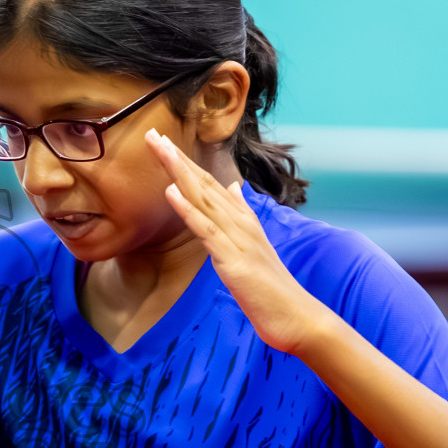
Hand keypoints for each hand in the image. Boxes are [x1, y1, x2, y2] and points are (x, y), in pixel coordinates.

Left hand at [149, 128, 335, 355]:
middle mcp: (240, 221)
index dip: (184, 163)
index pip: (208, 184)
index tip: (161, 142)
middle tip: (151, 133)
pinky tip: (170, 191)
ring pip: (203, 198)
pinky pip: (207, 230)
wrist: (296, 315)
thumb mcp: (252, 245)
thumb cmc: (270, 286)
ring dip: (178, 172)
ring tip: (157, 147)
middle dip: (176, 157)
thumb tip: (234, 187)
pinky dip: (188, 209)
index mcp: (242, 219)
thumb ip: (241, 215)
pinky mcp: (233, 259)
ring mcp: (237, 238)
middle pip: (203, 183)